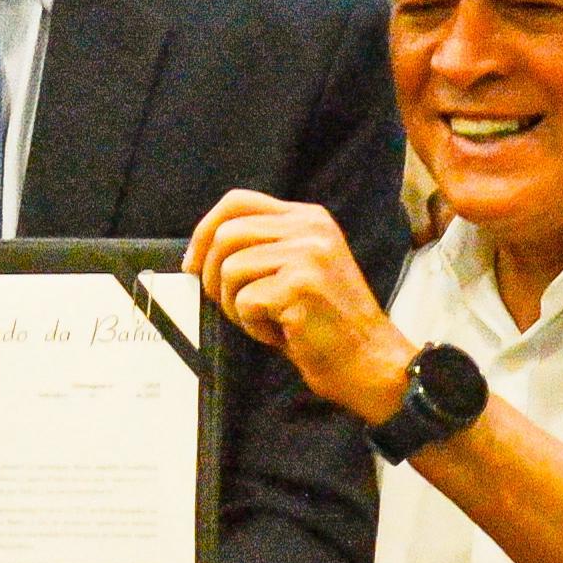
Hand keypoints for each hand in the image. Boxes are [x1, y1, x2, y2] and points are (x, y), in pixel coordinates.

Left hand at [186, 189, 414, 422]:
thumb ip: (263, 248)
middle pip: (227, 234)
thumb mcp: (298, 269)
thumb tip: (202, 252)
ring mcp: (307, 255)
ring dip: (233, 304)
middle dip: (211, 274)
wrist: (369, 361)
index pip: (237, 202)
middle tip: (225, 303)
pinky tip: (280, 332)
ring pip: (231, 269)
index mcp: (307, 218)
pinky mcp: (300, 287)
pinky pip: (244, 301)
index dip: (204, 230)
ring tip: (264, 320)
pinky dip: (252, 325)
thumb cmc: (326, 324)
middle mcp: (309, 228)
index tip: (193, 263)